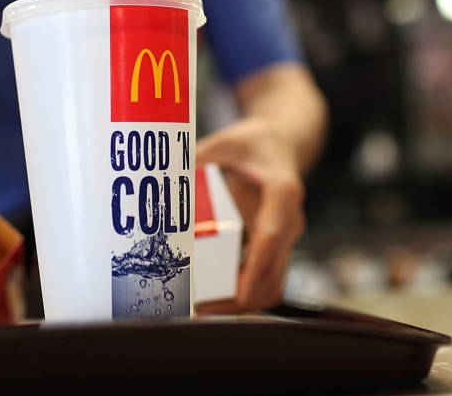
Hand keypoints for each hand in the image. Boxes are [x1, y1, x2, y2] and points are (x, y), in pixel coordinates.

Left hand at [194, 117, 305, 313]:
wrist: (281, 145)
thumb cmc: (252, 143)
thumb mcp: (224, 141)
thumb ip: (197, 159)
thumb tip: (160, 181)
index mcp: (282, 190)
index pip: (272, 234)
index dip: (255, 265)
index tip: (238, 290)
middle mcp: (291, 219)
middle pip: (273, 271)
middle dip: (240, 297)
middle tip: (200, 308)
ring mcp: (287, 237)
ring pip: (273, 284)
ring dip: (241, 302)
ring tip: (201, 310)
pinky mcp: (278, 248)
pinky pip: (267, 280)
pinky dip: (244, 295)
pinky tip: (212, 299)